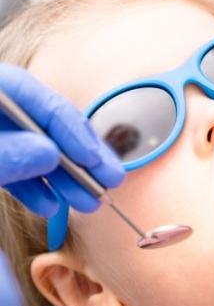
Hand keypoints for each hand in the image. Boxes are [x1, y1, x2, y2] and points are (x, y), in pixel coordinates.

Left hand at [0, 64, 124, 216]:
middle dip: (80, 158)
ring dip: (65, 180)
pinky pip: (15, 170)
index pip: (40, 100)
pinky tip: (50, 205)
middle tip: (110, 181)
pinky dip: (34, 189)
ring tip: (88, 203)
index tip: (94, 159)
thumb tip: (49, 154)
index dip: (72, 129)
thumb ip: (6, 154)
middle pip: (47, 127)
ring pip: (37, 152)